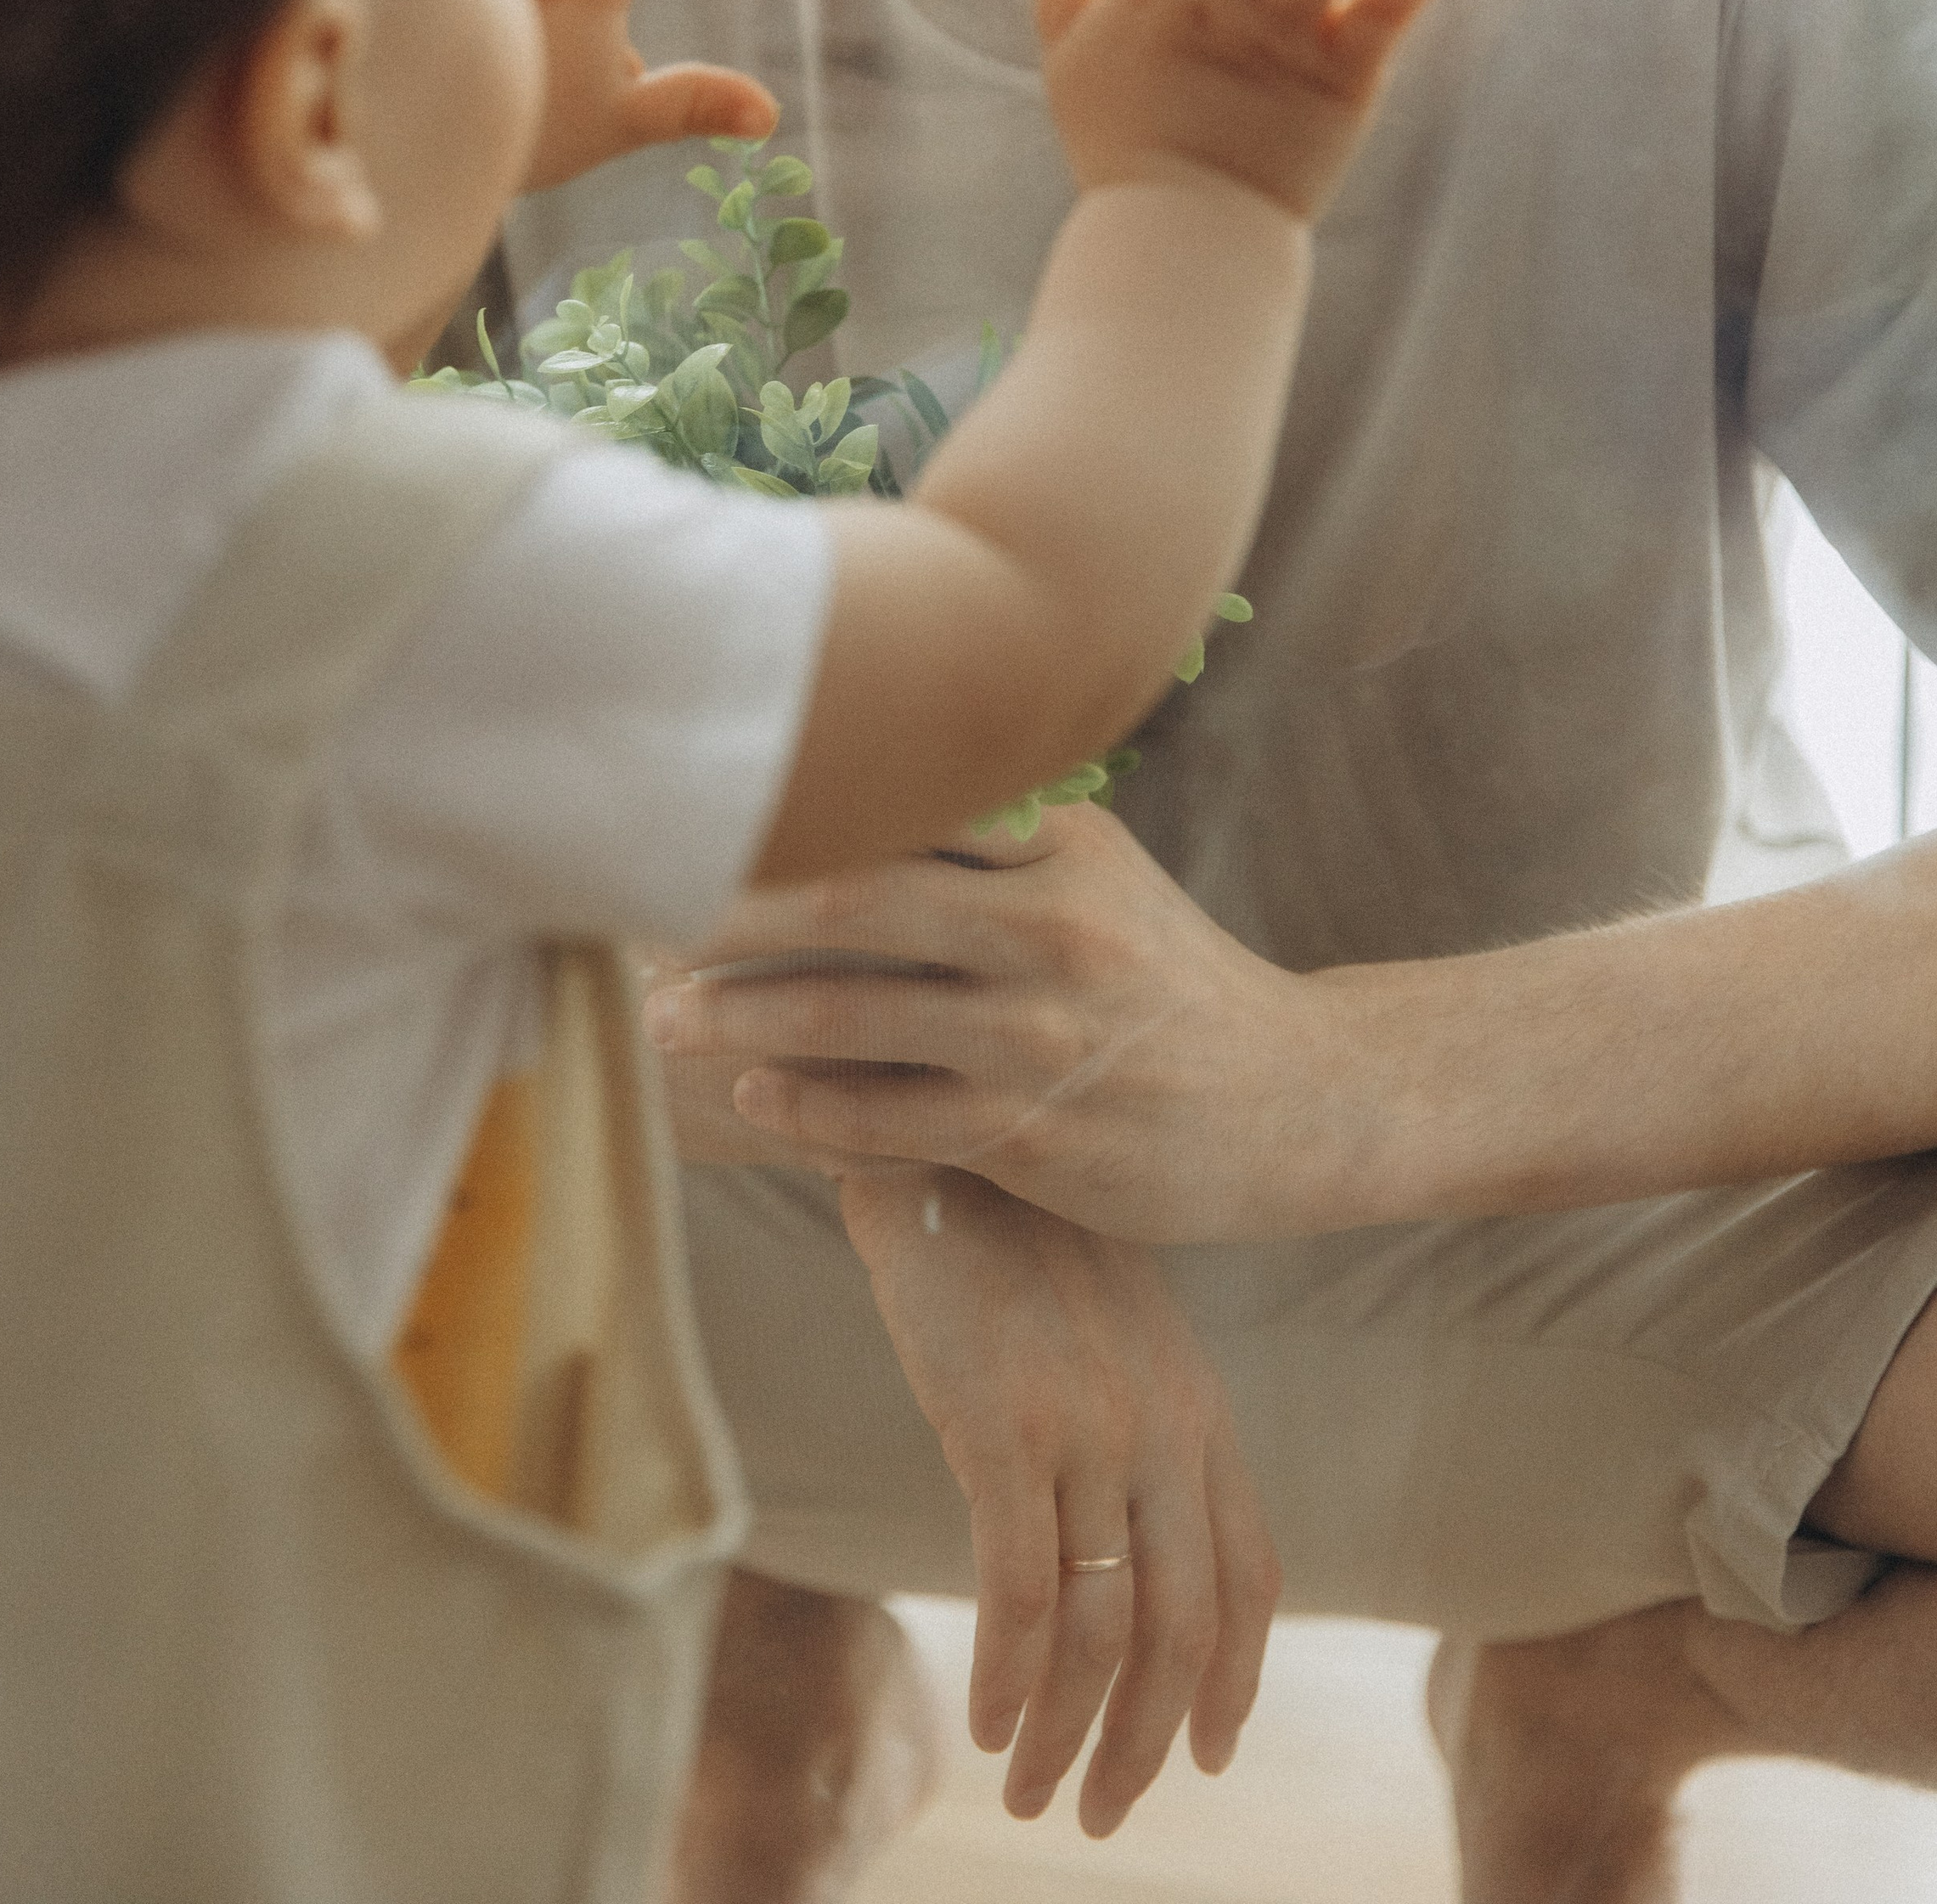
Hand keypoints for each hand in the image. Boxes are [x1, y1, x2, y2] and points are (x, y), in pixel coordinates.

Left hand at [644, 804, 1338, 1245]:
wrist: (1301, 1099)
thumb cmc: (1167, 979)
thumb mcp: (1095, 876)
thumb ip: (985, 840)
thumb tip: (836, 802)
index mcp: (1059, 845)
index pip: (892, 812)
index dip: (780, 822)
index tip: (691, 823)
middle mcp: (1050, 925)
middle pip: (851, 900)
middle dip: (728, 913)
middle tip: (635, 918)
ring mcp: (1043, 1035)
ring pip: (854, 1017)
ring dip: (739, 1019)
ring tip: (662, 1025)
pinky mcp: (1038, 1135)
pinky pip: (891, 1118)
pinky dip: (810, 1107)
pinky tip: (753, 1099)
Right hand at [832, 1166, 1277, 1836]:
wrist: (937, 1133)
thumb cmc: (1011, 1230)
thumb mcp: (1111, 1324)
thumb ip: (1137, 1416)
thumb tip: (1121, 1532)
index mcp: (1197, 1403)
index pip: (1250, 1575)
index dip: (1234, 1682)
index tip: (1203, 1755)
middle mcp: (1162, 1424)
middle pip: (1182, 1629)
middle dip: (1143, 1741)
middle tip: (1100, 1812)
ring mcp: (1088, 1426)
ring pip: (1099, 1629)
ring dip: (1067, 1733)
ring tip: (1029, 1791)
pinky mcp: (1001, 1425)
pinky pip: (1019, 1591)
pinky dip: (1008, 1678)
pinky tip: (986, 1722)